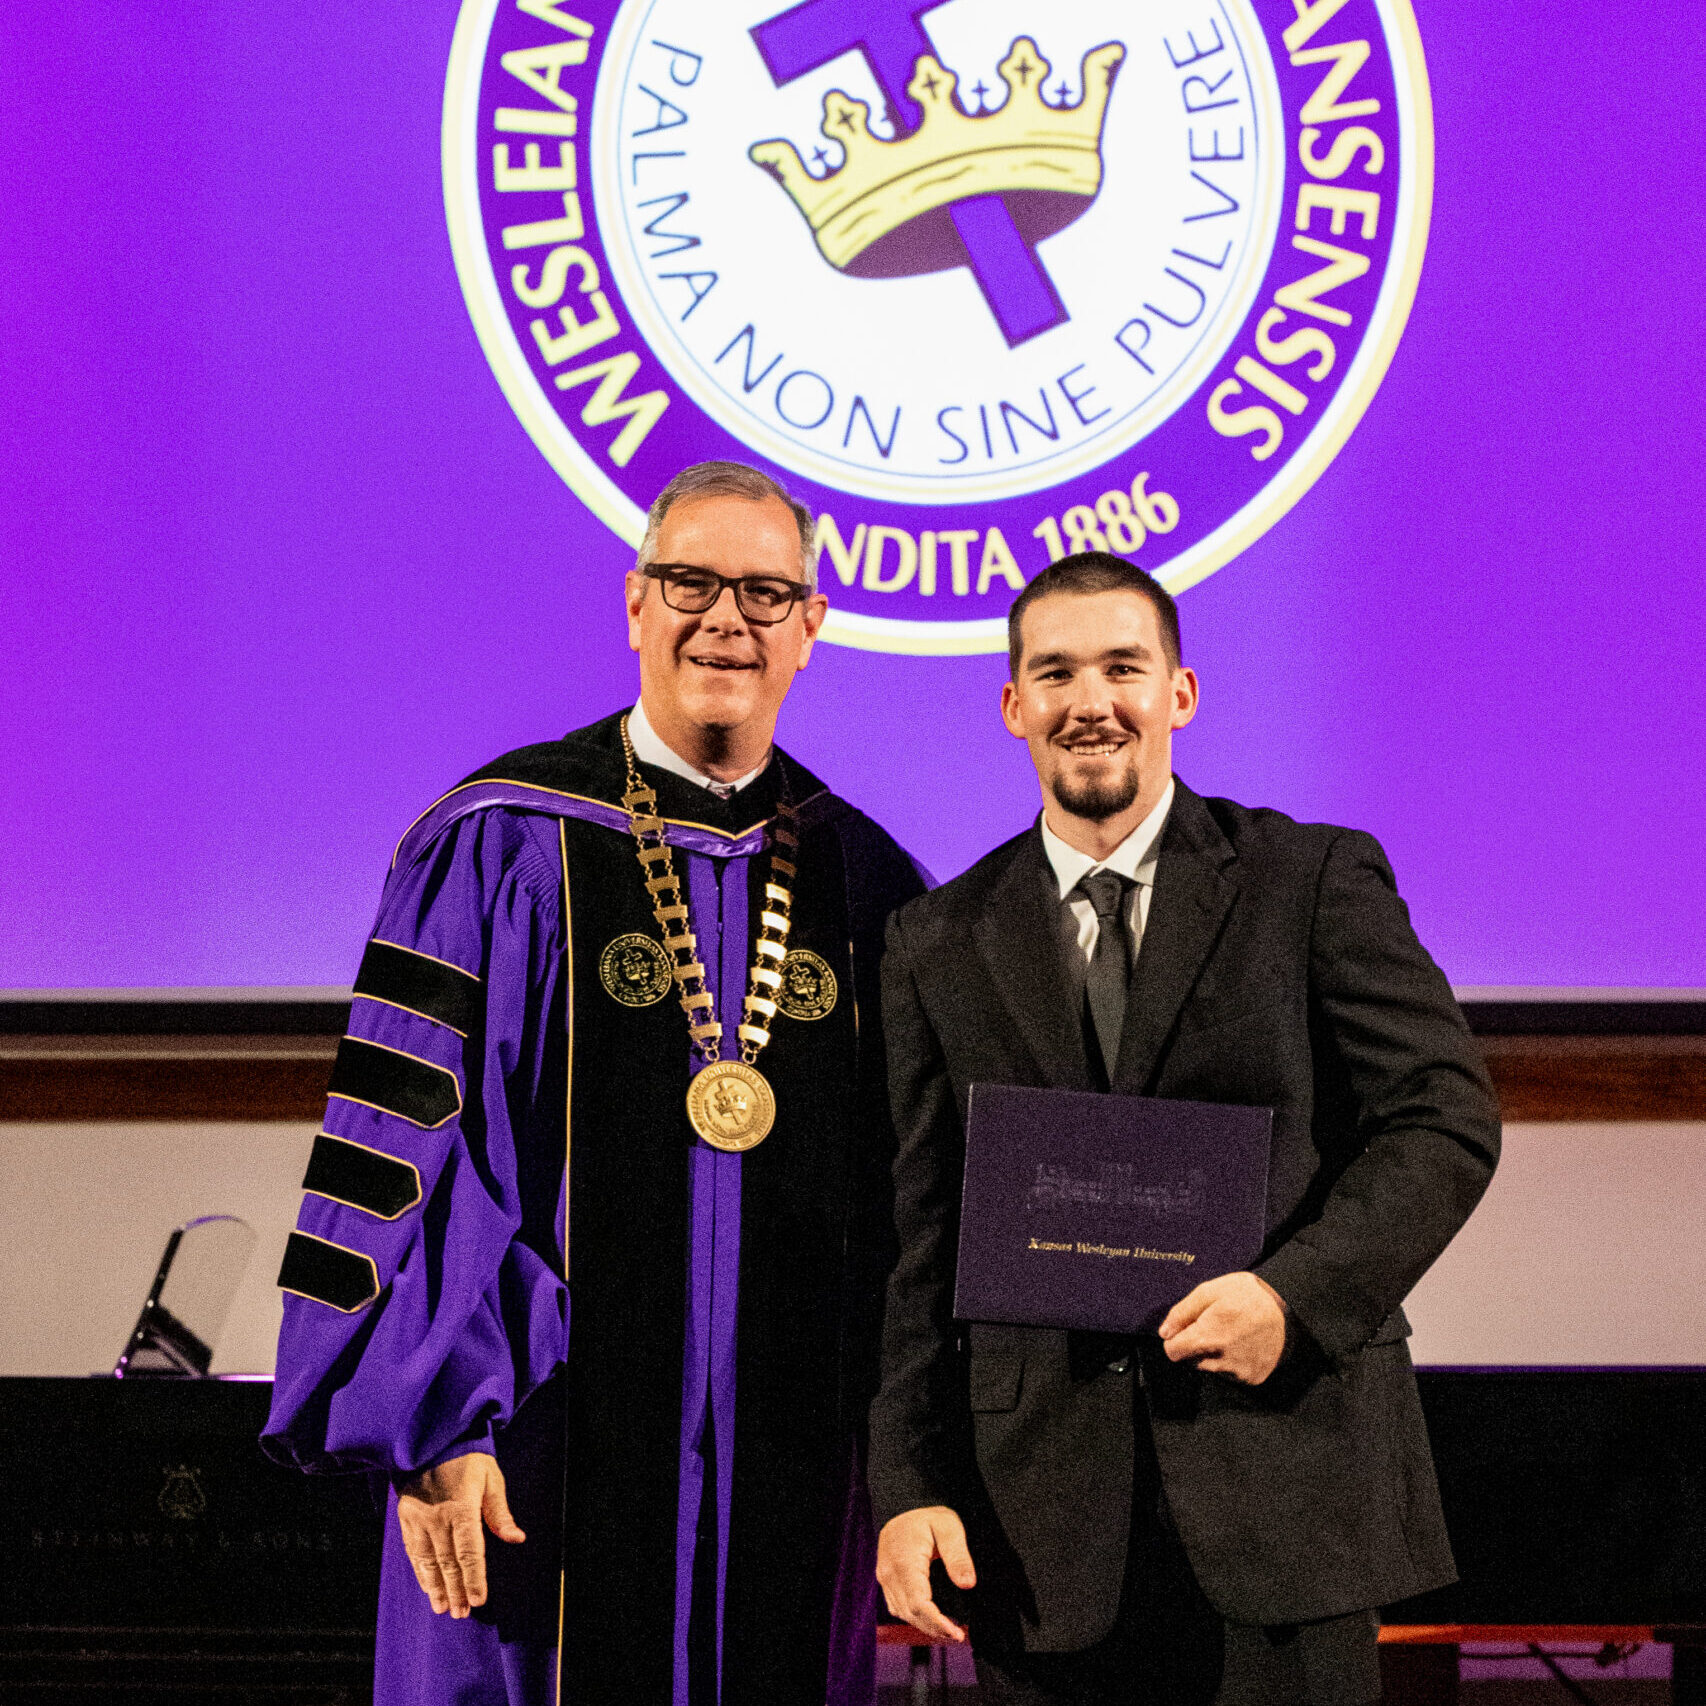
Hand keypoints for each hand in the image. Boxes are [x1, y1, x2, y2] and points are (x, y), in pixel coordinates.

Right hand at [396, 1450, 525, 1616]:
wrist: (430, 1441)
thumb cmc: (467, 1459)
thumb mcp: (490, 1478)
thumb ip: (500, 1512)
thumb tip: (516, 1538)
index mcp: (461, 1508)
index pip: (469, 1551)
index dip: (474, 1577)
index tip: (479, 1600)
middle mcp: (438, 1518)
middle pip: (448, 1562)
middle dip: (456, 1590)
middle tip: (461, 1613)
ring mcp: (419, 1521)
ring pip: (428, 1562)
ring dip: (436, 1588)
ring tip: (443, 1609)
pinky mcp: (407, 1520)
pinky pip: (414, 1553)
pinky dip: (421, 1573)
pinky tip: (427, 1587)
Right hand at [876, 1506, 975, 1642]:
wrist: (905, 1502)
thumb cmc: (929, 1514)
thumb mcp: (949, 1527)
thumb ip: (958, 1555)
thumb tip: (967, 1584)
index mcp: (904, 1560)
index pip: (918, 1603)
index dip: (937, 1623)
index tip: (958, 1634)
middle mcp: (889, 1572)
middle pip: (910, 1613)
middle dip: (935, 1629)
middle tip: (959, 1636)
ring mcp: (884, 1576)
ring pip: (902, 1613)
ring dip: (924, 1626)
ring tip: (949, 1632)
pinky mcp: (885, 1578)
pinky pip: (897, 1606)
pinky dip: (914, 1617)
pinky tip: (931, 1619)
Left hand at [1159, 1272, 1288, 1384]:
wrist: (1290, 1310)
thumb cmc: (1248, 1295)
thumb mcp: (1211, 1290)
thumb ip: (1183, 1312)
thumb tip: (1164, 1333)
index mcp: (1209, 1335)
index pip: (1173, 1352)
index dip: (1175, 1339)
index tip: (1185, 1330)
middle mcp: (1222, 1358)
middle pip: (1191, 1361)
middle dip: (1195, 1347)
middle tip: (1213, 1327)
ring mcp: (1239, 1372)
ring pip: (1210, 1369)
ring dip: (1213, 1356)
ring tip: (1230, 1334)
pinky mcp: (1253, 1379)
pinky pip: (1230, 1375)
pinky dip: (1231, 1363)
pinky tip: (1242, 1345)